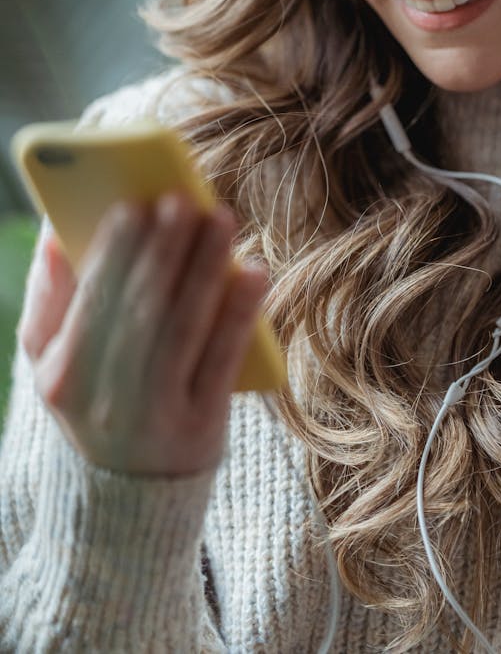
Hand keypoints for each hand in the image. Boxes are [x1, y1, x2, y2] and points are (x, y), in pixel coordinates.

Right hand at [18, 197, 266, 475]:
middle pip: (139, 311)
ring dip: (204, 268)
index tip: (133, 204)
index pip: (89, 303)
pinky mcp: (201, 427)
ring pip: (183, 329)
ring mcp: (155, 416)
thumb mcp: (54, 361)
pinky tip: (254, 273)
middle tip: (183, 199)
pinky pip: (222, 361)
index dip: (112, 253)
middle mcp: (104, 398)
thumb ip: (50, 298)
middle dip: (163, 250)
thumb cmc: (95, 397)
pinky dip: (239, 313)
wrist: (127, 497)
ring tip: (220, 219)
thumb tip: (55, 234)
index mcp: (61, 374)